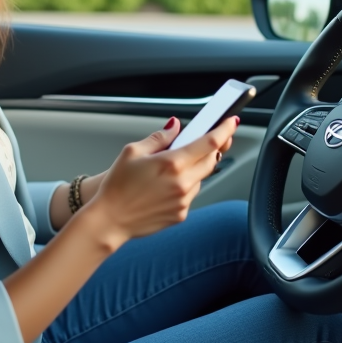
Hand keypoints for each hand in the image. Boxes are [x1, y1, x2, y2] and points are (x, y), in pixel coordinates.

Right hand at [82, 115, 237, 248]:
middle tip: (211, 139)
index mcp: (171, 163)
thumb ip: (158, 138)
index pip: (209, 142)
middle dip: (215, 148)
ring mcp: (184, 201)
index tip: (231, 122)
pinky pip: (190, 195)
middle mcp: (182, 183)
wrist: (110, 221)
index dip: (224, 130)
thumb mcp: (132, 152)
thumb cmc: (117, 187)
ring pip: (201, 178)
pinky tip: (165, 186)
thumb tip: (175, 127)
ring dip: (196, 168)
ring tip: (174, 167)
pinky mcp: (181, 214)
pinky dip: (185, 186)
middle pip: (212, 160)